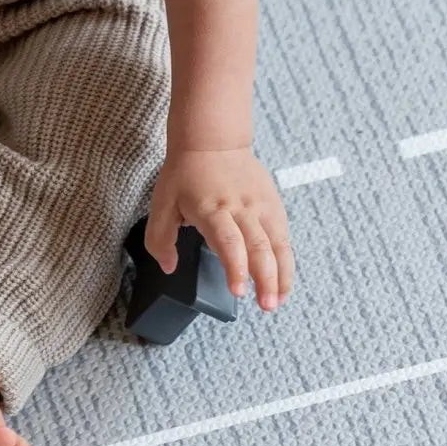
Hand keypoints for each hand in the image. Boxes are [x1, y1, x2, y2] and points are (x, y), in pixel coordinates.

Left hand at [145, 147, 293, 311]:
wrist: (213, 140)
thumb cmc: (187, 172)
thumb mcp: (162, 202)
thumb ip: (160, 238)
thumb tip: (169, 267)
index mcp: (212, 210)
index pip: (228, 242)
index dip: (235, 268)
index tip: (238, 292)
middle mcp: (240, 209)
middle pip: (259, 247)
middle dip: (266, 280)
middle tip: (266, 306)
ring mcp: (260, 206)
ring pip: (278, 244)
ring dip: (281, 274)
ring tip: (279, 300)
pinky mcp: (272, 204)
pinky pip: (283, 236)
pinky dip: (286, 260)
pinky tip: (283, 280)